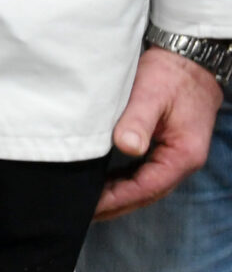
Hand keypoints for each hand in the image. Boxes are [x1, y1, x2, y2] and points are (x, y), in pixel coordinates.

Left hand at [98, 48, 222, 218]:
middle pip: (146, 193)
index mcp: (183, 155)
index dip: (116, 199)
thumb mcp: (151, 94)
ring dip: (120, 195)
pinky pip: (146, 172)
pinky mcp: (168, 146)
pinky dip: (126, 181)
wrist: (190, 57)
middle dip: (115, 205)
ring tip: (89, 204)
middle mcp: (183, 160)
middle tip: (82, 214)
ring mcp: (177, 155)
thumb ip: (138, 121)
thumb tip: (127, 147)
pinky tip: (105, 182)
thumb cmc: (170, 73)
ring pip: (146, 185)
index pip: (146, 188)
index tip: (89, 207)